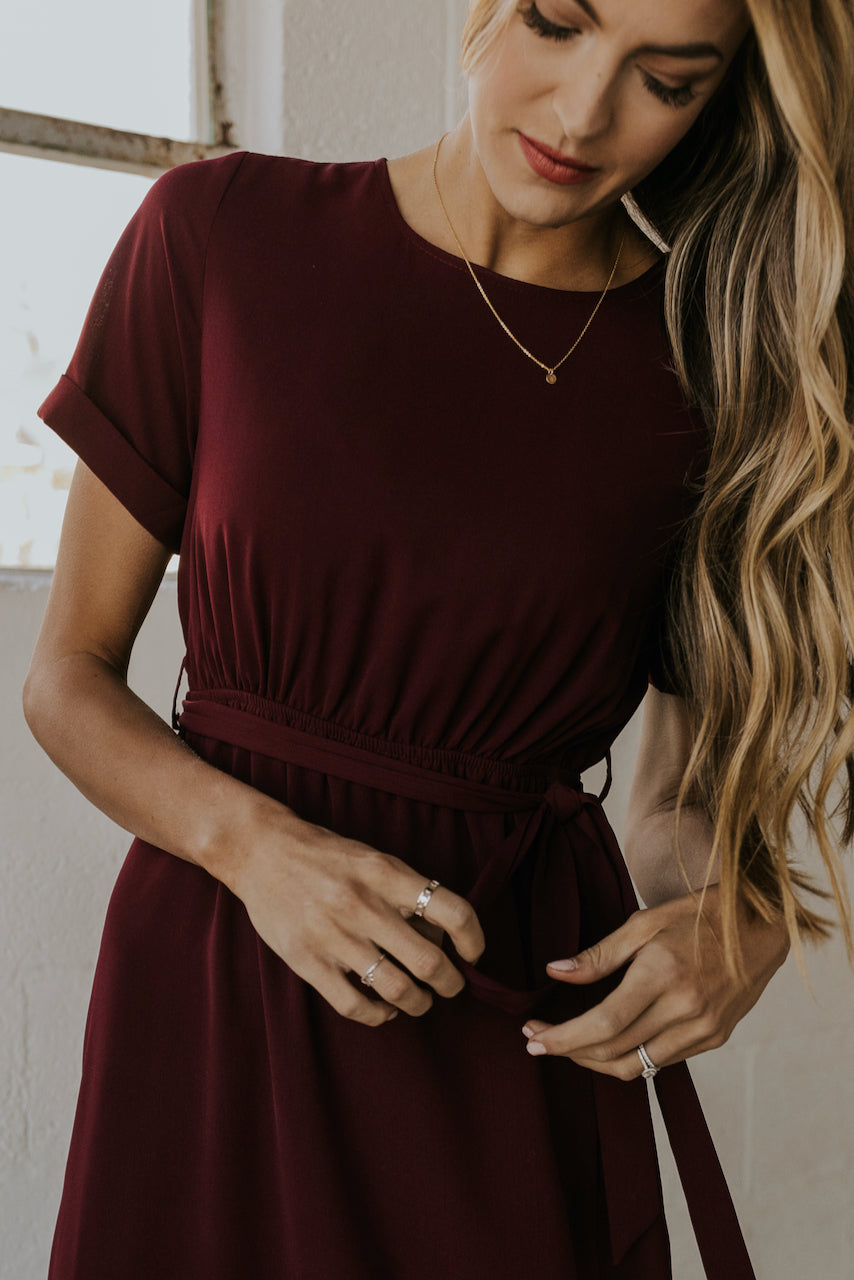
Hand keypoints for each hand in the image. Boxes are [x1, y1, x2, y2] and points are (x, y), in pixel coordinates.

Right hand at [227, 802, 485, 1027]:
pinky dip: (379, 1015)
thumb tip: (443, 936)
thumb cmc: (325, 855)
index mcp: (386, 873)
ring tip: (419, 1000)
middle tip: (451, 985)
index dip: (474, 939)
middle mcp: (363, 904)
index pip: (452, 911)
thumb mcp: (373, 859)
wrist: (260, 851)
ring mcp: (334, 936)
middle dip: (451, 983)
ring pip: (398, 989)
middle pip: (430, 962)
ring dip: (419, 1003)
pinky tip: (384, 1009)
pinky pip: (355, 1005)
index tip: (473, 953)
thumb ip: (406, 893)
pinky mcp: (308, 961)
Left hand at [521, 886, 789, 1077]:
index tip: (532, 1038)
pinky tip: (609, 1039)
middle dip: (569, 1051)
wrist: (762, 925)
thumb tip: (555, 972)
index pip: (602, 1024)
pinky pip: (660, 1060)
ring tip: (568, 1044)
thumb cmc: (699, 914)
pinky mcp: (714, 1038)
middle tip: (538, 1041)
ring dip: (595, 1061)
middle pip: (614, 1051)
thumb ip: (599, 954)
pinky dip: (629, 1056)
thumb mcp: (645, 922)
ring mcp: (703, 1029)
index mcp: (663, 974)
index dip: (563, 1038)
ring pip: (636, 1066)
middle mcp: (685, 1009)